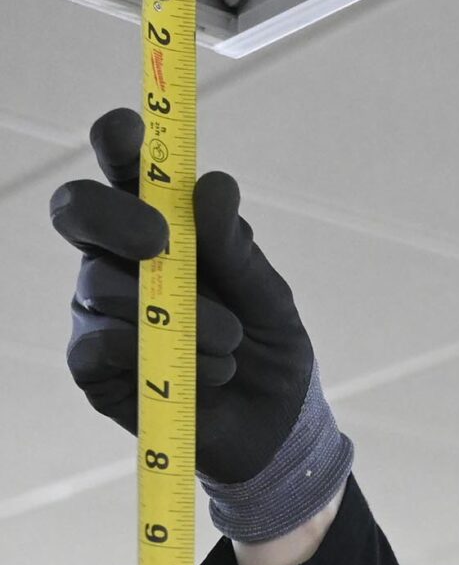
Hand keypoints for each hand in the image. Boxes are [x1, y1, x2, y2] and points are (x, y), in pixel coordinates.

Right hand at [49, 107, 318, 484]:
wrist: (275, 430)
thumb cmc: (269, 352)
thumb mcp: (271, 300)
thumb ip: (239, 249)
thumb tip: (213, 185)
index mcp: (164, 227)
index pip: (124, 169)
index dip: (116, 142)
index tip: (127, 134)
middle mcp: (119, 259)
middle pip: (78, 210)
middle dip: (116, 218)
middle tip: (162, 242)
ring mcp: (98, 308)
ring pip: (100, 284)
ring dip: (177, 315)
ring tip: (230, 344)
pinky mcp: (92, 364)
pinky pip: (97, 343)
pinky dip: (154, 355)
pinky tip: (204, 374)